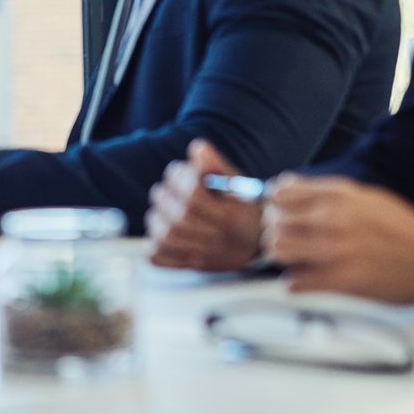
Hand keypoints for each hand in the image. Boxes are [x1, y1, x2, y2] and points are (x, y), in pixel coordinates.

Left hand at [147, 139, 264, 271]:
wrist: (259, 244)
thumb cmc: (245, 208)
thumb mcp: (239, 184)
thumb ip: (217, 165)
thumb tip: (197, 148)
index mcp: (230, 217)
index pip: (193, 196)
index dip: (181, 178)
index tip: (182, 171)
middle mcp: (216, 239)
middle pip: (177, 217)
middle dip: (166, 194)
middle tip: (169, 187)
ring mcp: (202, 255)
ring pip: (165, 236)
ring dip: (158, 216)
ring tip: (165, 207)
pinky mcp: (190, 266)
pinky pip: (160, 258)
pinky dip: (154, 244)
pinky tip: (163, 230)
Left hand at [266, 175, 413, 304]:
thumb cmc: (403, 228)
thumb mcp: (365, 196)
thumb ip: (325, 192)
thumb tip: (285, 188)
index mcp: (338, 196)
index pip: (279, 193)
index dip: (275, 204)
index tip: (281, 213)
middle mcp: (332, 219)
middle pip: (274, 221)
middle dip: (274, 230)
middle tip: (287, 239)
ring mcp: (335, 251)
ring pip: (279, 249)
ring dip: (282, 256)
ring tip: (295, 260)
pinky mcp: (341, 281)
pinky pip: (296, 282)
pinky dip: (295, 282)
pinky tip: (305, 280)